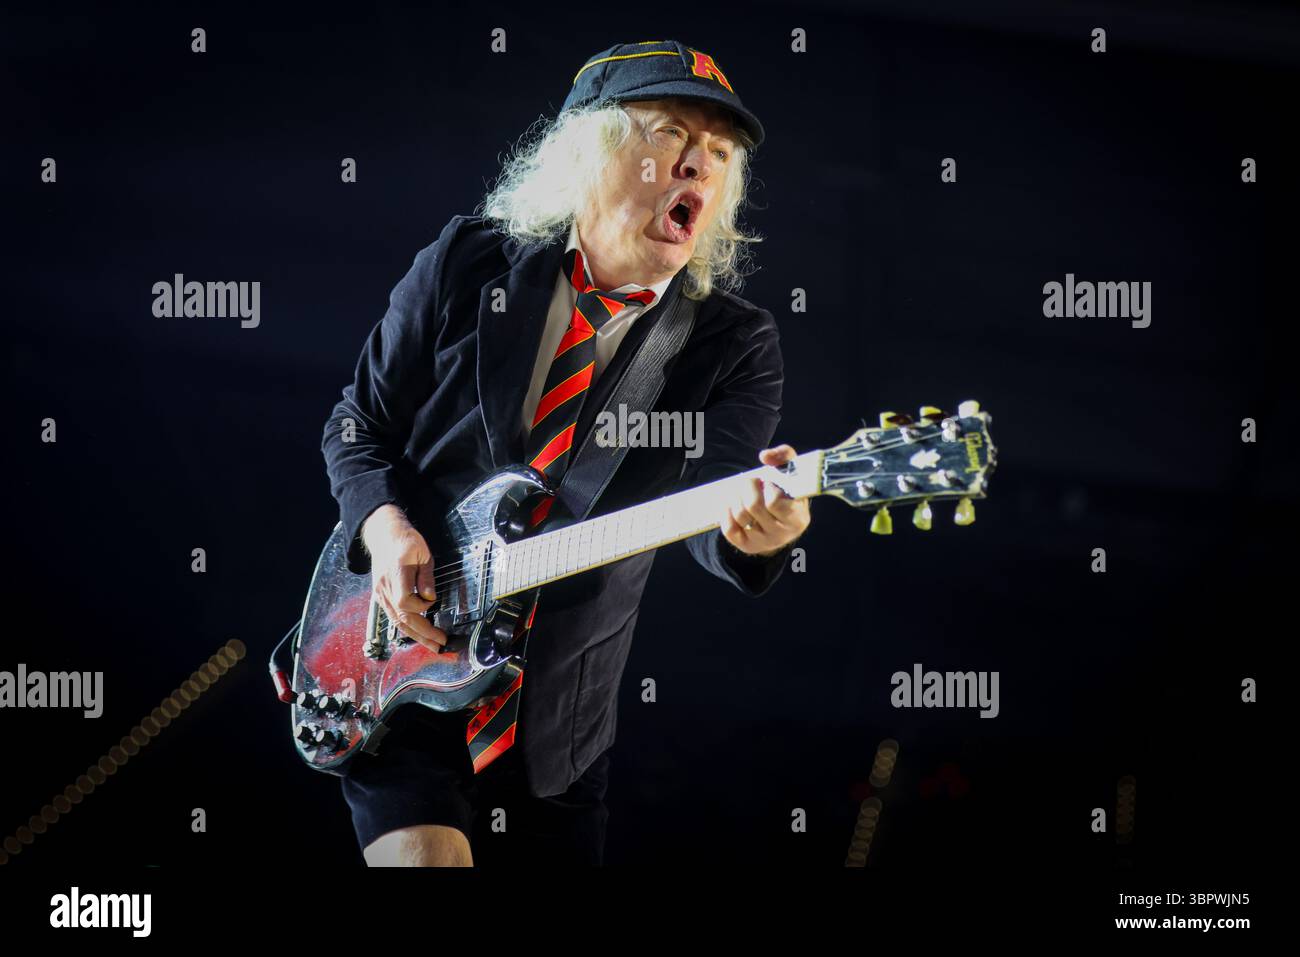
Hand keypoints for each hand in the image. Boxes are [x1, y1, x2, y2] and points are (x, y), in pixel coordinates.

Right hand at [361, 504, 447, 650]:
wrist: (384, 535)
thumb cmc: (406, 541)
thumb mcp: (423, 553)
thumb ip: (426, 577)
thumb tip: (430, 599)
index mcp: (396, 573)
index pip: (404, 601)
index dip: (420, 607)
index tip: (431, 603)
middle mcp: (384, 586)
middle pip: (401, 617)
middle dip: (423, 633)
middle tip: (440, 643)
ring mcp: (380, 592)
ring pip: (396, 621)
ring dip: (415, 635)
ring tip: (432, 645)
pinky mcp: (380, 595)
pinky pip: (392, 616)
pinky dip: (406, 627)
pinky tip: (418, 633)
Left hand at [721, 444, 811, 557]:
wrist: (782, 524)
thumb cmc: (788, 493)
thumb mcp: (793, 475)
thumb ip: (785, 456)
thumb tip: (764, 456)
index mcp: (797, 518)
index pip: (774, 500)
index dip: (767, 486)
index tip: (768, 481)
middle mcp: (781, 534)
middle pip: (753, 505)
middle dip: (747, 486)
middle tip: (750, 481)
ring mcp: (763, 542)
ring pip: (740, 514)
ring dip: (736, 496)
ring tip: (741, 489)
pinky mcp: (747, 546)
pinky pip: (729, 529)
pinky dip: (726, 512)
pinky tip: (732, 503)